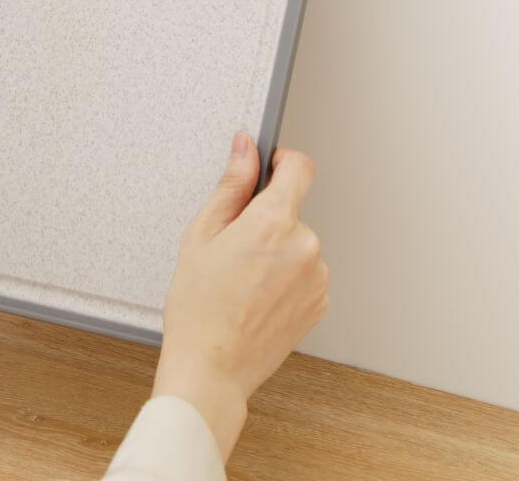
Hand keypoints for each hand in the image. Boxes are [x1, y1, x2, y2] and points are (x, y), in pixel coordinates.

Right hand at [152, 134, 327, 459]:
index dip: (281, 162)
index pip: (299, 167)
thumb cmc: (198, 309)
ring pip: (296, 243)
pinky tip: (256, 297)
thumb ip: (231, 185)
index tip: (268, 168)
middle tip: (232, 248)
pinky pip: (304, 272)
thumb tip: (245, 149)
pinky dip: (285, 277)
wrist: (211, 370)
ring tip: (241, 280)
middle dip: (265, 219)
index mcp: (273, 222)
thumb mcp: (202, 234)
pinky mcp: (319, 302)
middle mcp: (304, 246)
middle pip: (290, 210)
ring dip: (276, 251)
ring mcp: (316, 277)